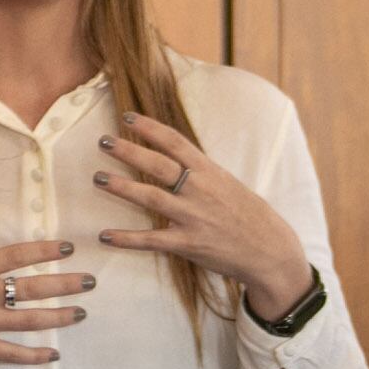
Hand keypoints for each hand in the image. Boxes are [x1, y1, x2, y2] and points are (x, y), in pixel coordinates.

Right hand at [0, 203, 92, 368]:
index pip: (17, 256)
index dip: (45, 251)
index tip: (68, 248)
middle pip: (33, 288)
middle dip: (66, 285)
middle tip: (91, 282)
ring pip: (30, 320)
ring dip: (59, 317)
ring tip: (81, 313)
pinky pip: (11, 352)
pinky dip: (33, 355)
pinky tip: (53, 355)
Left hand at [93, 112, 312, 319]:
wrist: (270, 251)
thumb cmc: (247, 215)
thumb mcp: (227, 184)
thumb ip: (199, 171)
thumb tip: (171, 155)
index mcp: (210, 172)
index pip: (176, 143)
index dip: (150, 128)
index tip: (127, 118)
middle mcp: (200, 191)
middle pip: (158, 165)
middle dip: (128, 151)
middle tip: (102, 141)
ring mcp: (193, 217)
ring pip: (151, 198)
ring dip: (121, 187)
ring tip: (98, 178)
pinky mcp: (188, 244)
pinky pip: (151, 240)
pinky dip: (126, 238)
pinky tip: (104, 235)